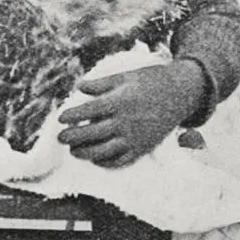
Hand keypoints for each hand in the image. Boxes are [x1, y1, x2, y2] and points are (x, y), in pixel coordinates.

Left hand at [57, 61, 205, 168]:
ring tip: (73, 151)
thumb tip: (79, 87)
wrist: (180, 94)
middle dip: (73, 137)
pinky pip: (121, 160)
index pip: (89, 111)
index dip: (72, 116)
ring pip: (104, 151)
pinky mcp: (142, 148)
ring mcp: (134, 137)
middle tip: (60, 138)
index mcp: (120, 101)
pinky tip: (95, 158)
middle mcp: (126, 122)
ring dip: (85, 153)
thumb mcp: (125, 76)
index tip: (61, 119)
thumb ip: (101, 84)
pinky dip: (105, 162)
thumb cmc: (150, 81)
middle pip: (93, 133)